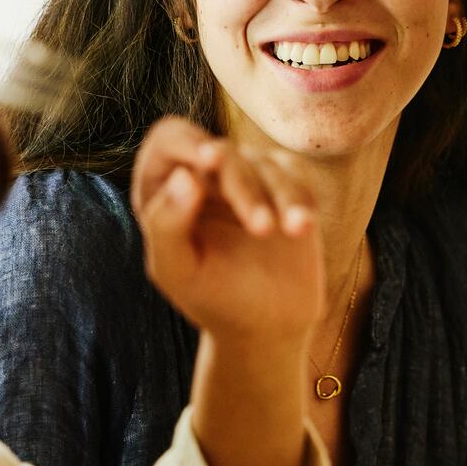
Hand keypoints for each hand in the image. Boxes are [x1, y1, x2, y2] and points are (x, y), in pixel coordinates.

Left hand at [130, 117, 321, 349]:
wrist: (265, 325)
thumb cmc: (211, 298)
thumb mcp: (177, 271)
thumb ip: (166, 225)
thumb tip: (185, 176)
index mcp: (164, 188)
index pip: (169, 140)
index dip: (185, 142)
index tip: (206, 161)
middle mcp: (204, 175)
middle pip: (222, 152)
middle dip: (242, 186)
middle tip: (261, 229)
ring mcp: (247, 177)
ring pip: (264, 164)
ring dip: (280, 196)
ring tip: (290, 231)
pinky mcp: (285, 187)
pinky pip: (295, 175)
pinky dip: (300, 197)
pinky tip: (302, 225)